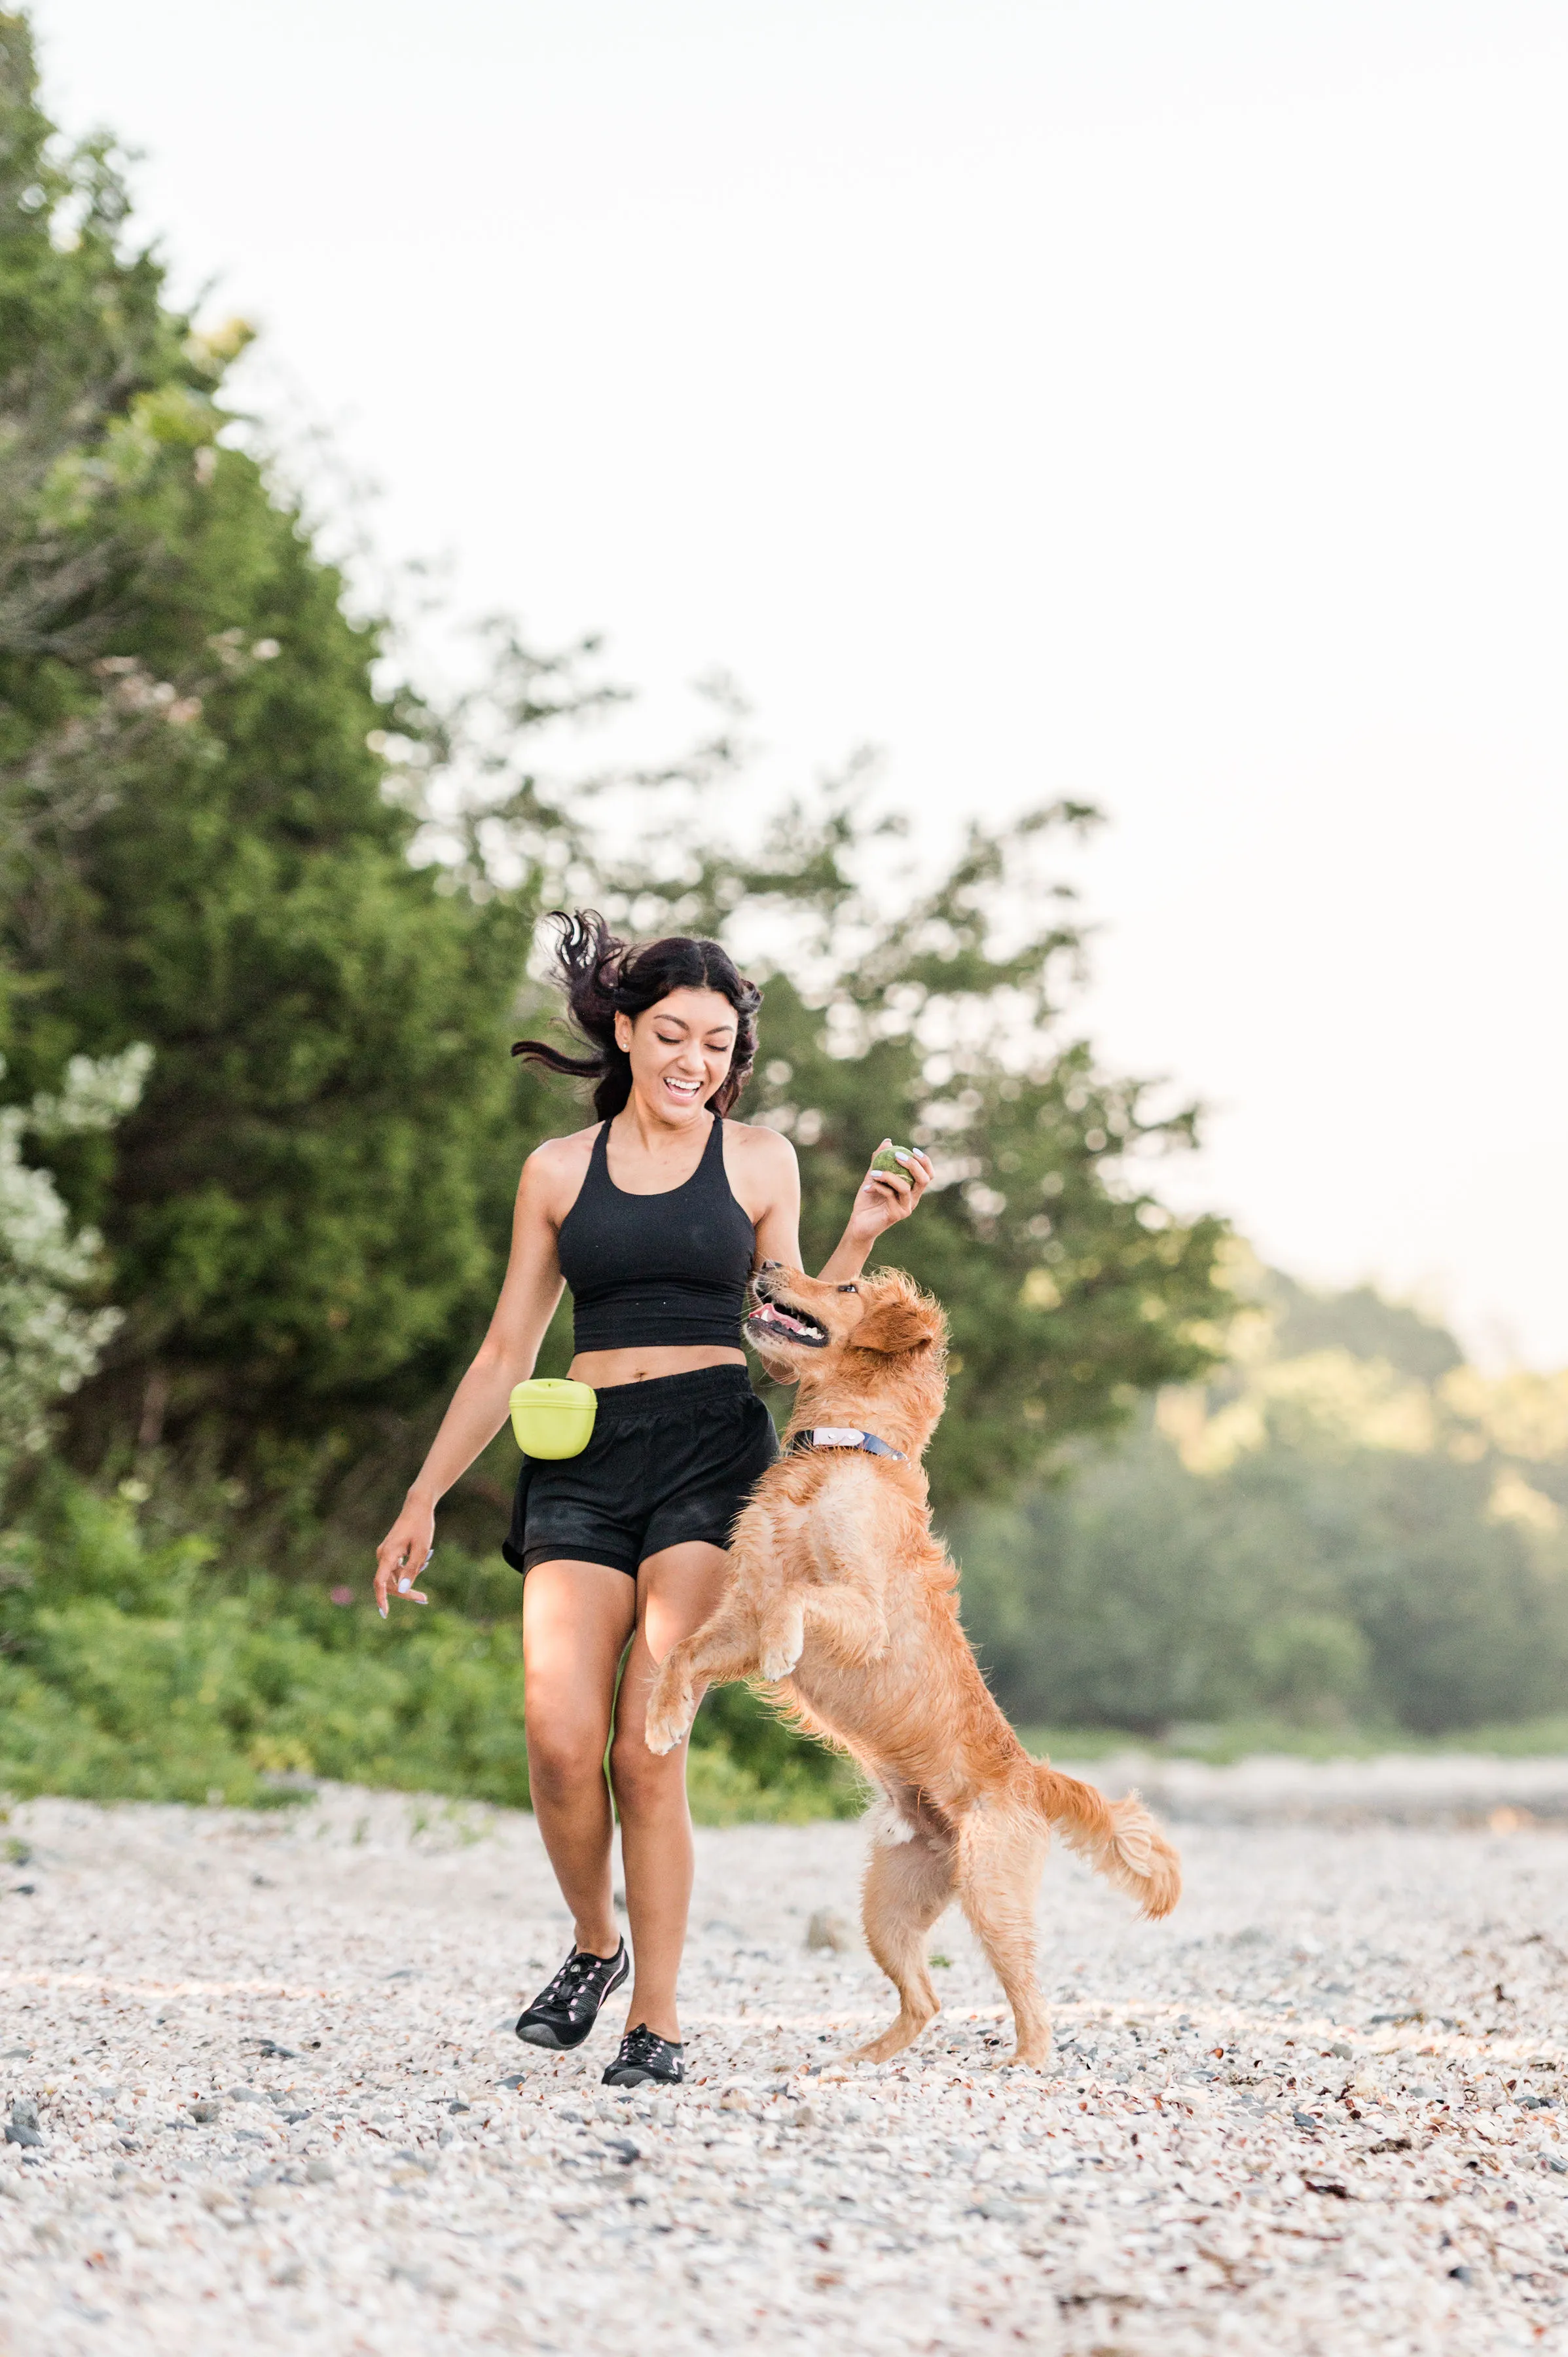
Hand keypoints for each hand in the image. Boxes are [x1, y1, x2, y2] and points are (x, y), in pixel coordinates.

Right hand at [373, 1500, 433, 1618]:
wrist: (418, 1506)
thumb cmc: (421, 1526)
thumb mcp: (421, 1550)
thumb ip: (412, 1570)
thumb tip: (402, 1589)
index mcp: (388, 1554)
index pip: (380, 1582)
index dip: (381, 1599)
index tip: (385, 1613)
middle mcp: (383, 1555)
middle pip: (389, 1582)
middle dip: (405, 1591)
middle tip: (424, 1599)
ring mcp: (385, 1553)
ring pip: (394, 1576)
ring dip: (410, 1577)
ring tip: (427, 1559)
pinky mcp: (391, 1552)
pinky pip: (397, 1568)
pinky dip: (409, 1569)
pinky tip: (423, 1558)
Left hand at [845, 1139, 932, 1246]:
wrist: (858, 1223)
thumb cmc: (868, 1200)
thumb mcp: (873, 1176)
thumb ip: (880, 1160)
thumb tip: (888, 1141)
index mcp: (912, 1190)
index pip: (928, 1175)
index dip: (925, 1162)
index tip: (913, 1150)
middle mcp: (913, 1200)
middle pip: (924, 1180)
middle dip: (913, 1165)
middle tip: (897, 1156)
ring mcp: (906, 1208)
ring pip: (905, 1187)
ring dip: (889, 1175)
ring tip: (874, 1172)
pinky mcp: (896, 1215)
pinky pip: (890, 1195)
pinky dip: (878, 1187)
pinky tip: (868, 1187)